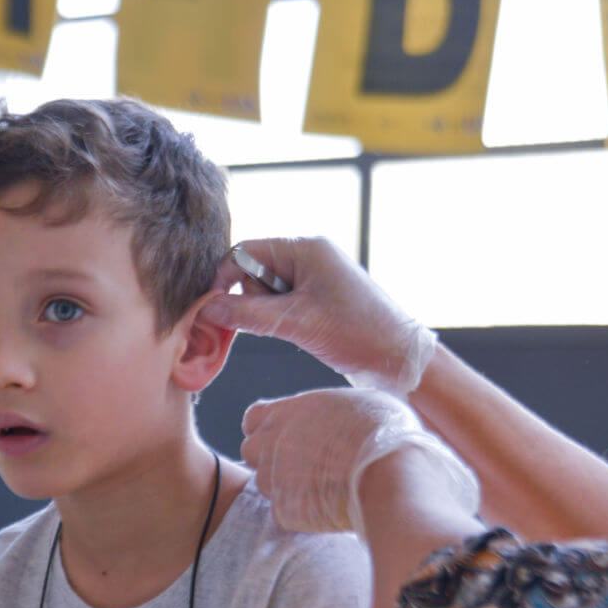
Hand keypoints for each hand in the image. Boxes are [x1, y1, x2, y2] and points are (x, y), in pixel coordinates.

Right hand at [200, 238, 437, 395]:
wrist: (399, 359)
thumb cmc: (357, 333)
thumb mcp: (296, 323)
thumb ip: (247, 314)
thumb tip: (208, 308)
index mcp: (306, 249)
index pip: (246, 251)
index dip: (226, 278)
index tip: (216, 308)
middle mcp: (310, 257)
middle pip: (254, 270)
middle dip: (253, 299)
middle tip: (279, 321)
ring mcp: (316, 278)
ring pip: (267, 291)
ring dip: (269, 313)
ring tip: (297, 330)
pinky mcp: (320, 299)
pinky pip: (284, 303)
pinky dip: (282, 319)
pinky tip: (301, 332)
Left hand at [240, 387, 479, 537]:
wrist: (391, 474)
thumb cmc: (386, 433)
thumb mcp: (362, 402)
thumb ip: (335, 411)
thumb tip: (344, 416)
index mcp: (289, 411)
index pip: (253, 418)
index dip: (268, 429)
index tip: (289, 437)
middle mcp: (273, 442)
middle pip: (251, 452)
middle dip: (271, 459)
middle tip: (305, 466)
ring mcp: (275, 478)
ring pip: (266, 485)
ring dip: (285, 487)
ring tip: (321, 489)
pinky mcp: (284, 511)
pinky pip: (284, 513)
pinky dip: (301, 514)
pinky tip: (328, 509)